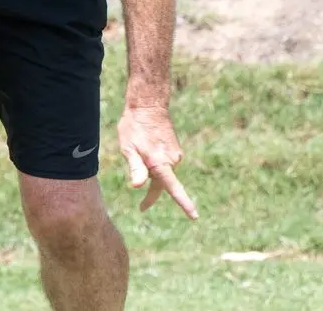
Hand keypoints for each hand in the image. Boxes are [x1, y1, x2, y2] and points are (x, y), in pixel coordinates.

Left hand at [117, 104, 197, 219]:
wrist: (148, 105)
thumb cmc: (134, 126)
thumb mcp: (128, 148)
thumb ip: (135, 168)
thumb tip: (137, 186)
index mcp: (159, 162)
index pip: (172, 187)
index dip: (183, 203)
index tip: (194, 216)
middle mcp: (172, 160)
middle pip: (163, 185)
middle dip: (153, 194)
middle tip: (142, 207)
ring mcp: (176, 155)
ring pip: (163, 173)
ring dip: (153, 173)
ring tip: (137, 152)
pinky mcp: (176, 150)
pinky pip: (165, 164)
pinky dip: (156, 164)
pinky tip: (146, 149)